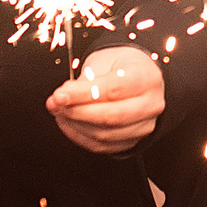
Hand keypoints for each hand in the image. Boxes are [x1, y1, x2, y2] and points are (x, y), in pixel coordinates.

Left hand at [45, 46, 165, 153]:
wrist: (140, 76)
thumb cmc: (122, 66)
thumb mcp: (105, 60)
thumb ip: (84, 79)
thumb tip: (62, 97)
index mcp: (147, 78)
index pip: (113, 89)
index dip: (83, 94)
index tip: (60, 94)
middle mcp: (151, 104)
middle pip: (111, 116)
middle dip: (77, 112)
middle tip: (56, 104)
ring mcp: (145, 126)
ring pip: (106, 134)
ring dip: (76, 125)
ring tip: (60, 112)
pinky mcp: (133, 141)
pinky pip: (103, 146)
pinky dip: (80, 137)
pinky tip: (69, 123)